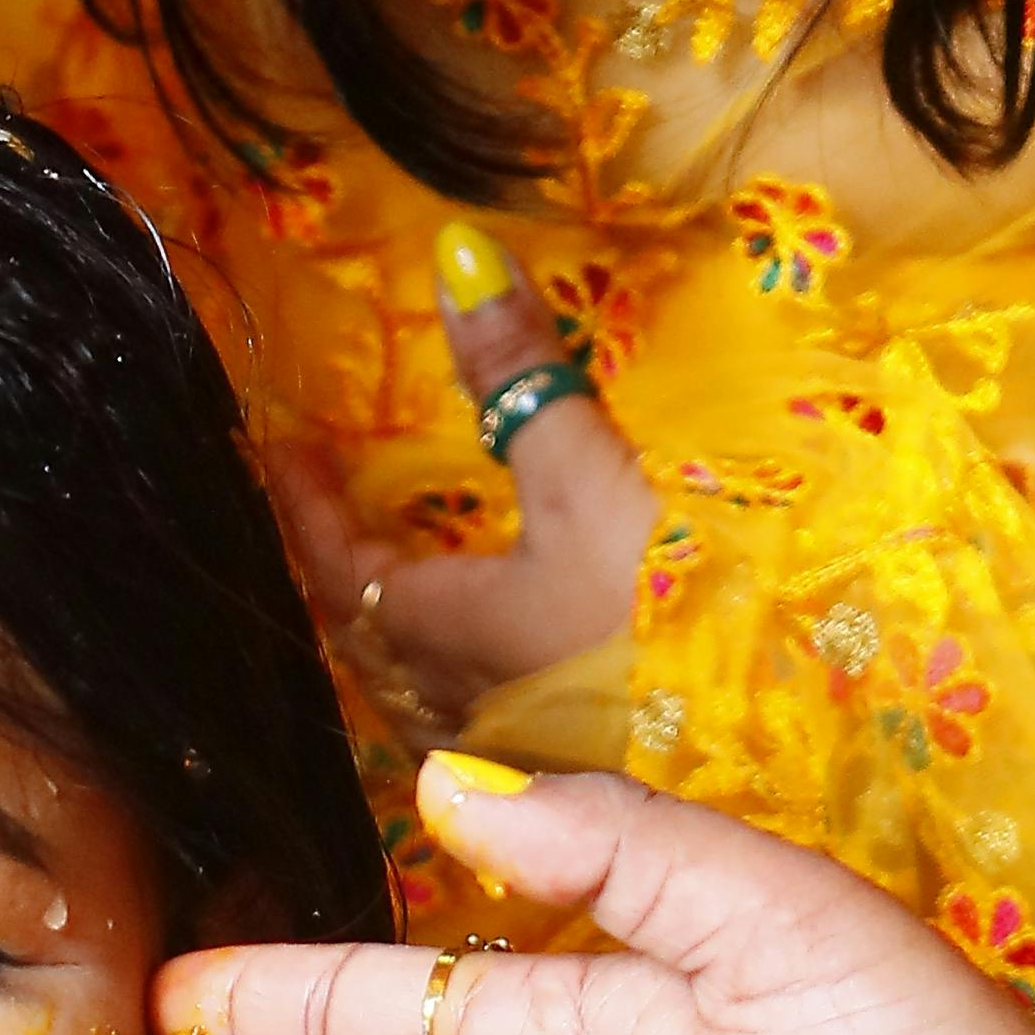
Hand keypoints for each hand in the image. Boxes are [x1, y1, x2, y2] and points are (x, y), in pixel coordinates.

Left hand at [269, 245, 656, 738]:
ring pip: (404, 689)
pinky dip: (440, 676)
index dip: (303, 506)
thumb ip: (521, 375)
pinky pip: (459, 724)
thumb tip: (458, 258)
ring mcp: (503, 751)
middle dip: (330, 571)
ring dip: (382, 634)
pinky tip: (476, 670)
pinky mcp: (557, 776)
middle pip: (358, 636)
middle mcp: (451, 701)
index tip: (280, 450)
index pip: (336, 564)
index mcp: (440, 629)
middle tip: (321, 514)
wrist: (755, 740)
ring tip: (384, 585)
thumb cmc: (665, 609)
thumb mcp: (590, 476)